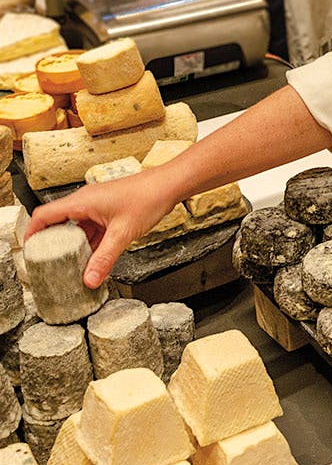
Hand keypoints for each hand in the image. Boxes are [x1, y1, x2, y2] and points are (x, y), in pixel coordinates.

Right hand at [25, 170, 174, 287]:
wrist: (168, 185)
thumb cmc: (147, 198)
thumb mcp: (122, 234)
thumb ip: (104, 258)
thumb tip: (89, 279)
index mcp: (82, 202)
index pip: (45, 215)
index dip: (33, 232)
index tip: (30, 250)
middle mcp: (86, 201)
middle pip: (59, 222)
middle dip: (54, 242)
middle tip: (50, 263)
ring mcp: (98, 204)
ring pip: (78, 226)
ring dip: (75, 244)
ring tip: (71, 264)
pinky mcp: (109, 209)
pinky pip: (93, 226)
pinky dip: (91, 241)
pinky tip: (94, 256)